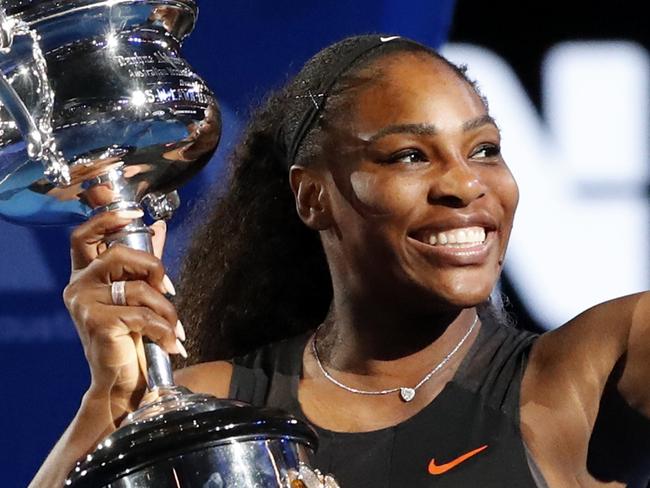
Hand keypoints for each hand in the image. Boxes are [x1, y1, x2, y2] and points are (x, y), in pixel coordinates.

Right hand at [63, 210, 184, 420]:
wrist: (121, 381)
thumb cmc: (129, 337)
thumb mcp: (137, 295)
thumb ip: (144, 262)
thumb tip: (159, 227)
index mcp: (85, 275)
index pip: (84, 236)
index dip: (107, 219)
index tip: (135, 212)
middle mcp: (78, 286)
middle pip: (118, 254)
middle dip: (152, 267)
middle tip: (168, 289)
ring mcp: (84, 304)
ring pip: (137, 288)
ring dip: (165, 308)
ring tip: (174, 328)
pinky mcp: (97, 322)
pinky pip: (142, 314)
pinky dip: (164, 328)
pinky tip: (171, 343)